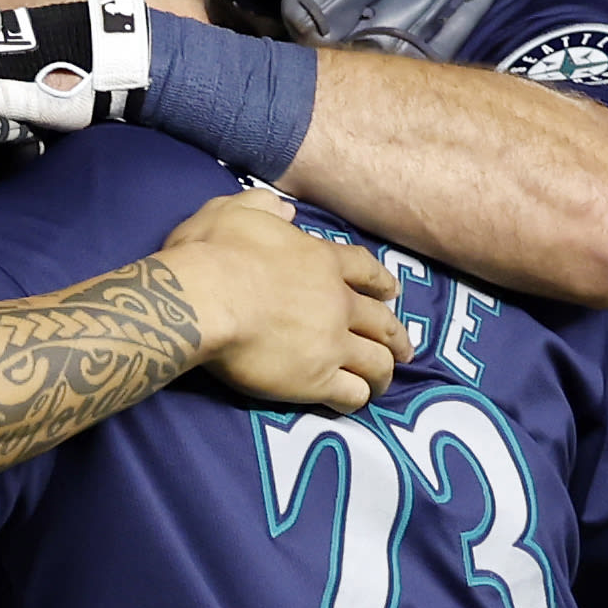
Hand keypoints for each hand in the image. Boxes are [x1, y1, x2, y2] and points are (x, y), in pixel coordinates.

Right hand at [154, 188, 407, 409]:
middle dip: (396, 336)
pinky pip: (351, 393)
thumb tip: (285, 210)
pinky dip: (357, 397)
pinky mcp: (316, 379)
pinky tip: (353, 400)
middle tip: (403, 348)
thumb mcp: (231, 212)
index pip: (366, 270)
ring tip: (382, 382)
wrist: (204, 300)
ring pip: (377, 362)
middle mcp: (338, 303)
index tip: (392, 293)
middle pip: (383, 322)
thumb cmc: (212, 254)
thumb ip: (261, 207)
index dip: (382, 283)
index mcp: (321, 261)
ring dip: (384, 373)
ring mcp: (332, 343)